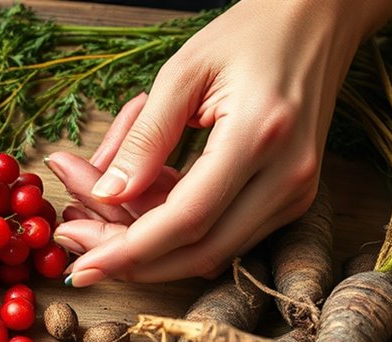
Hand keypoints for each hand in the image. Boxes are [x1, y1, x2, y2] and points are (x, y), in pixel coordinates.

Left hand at [52, 0, 391, 284]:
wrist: (316, 22)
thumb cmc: (249, 35)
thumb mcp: (182, 72)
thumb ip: (144, 139)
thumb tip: (106, 195)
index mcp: (260, 135)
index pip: (188, 218)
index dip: (129, 251)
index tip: (82, 266)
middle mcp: (287, 176)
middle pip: (200, 251)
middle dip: (131, 259)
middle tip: (74, 241)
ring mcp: (296, 193)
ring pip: (211, 252)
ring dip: (148, 245)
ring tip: (94, 210)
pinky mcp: (292, 199)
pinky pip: (225, 234)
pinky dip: (175, 229)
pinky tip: (139, 198)